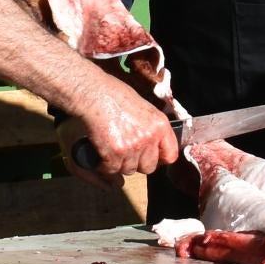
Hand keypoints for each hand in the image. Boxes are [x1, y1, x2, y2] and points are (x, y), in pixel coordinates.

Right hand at [63, 72, 181, 180]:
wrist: (94, 93)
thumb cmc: (115, 95)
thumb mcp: (144, 108)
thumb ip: (152, 127)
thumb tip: (154, 144)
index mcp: (160, 125)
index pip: (170, 155)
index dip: (160, 158)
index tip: (152, 157)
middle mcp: (149, 138)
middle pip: (148, 167)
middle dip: (137, 162)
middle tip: (127, 152)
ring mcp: (132, 147)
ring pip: (129, 170)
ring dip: (120, 163)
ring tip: (111, 148)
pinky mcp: (114, 153)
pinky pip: (112, 169)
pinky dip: (104, 165)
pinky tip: (101, 152)